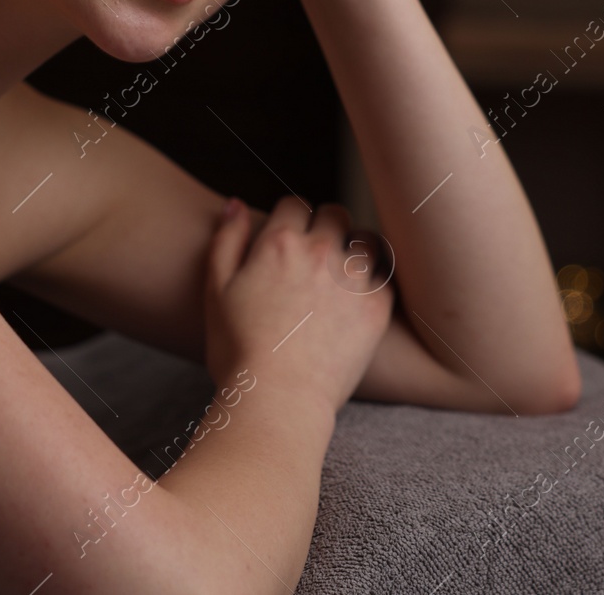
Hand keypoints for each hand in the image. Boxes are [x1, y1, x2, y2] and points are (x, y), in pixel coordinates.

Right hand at [203, 194, 395, 413]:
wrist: (277, 401)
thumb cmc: (238, 352)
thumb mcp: (216, 291)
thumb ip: (227, 240)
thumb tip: (236, 202)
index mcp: (279, 244)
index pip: (294, 204)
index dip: (290, 217)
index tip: (290, 235)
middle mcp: (319, 251)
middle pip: (334, 214)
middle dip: (325, 225)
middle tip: (318, 252)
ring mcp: (352, 278)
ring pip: (367, 239)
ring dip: (356, 247)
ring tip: (346, 270)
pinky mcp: (377, 307)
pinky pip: (388, 275)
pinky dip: (377, 279)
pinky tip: (365, 294)